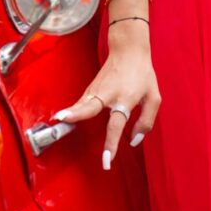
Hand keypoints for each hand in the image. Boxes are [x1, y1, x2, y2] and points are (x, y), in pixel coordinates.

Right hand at [51, 47, 160, 169]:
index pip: (117, 124)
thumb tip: (133, 141)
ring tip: (56, 123)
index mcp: (126, 99)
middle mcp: (109, 94)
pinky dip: (72, 111)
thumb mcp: (154, 98)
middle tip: (63, 123)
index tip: (107, 159)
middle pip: (90, 105)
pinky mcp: (91, 89)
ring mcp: (97, 90)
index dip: (112, 143)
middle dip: (76, 114)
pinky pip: (81, 103)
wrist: (128, 51)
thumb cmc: (143, 75)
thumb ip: (146, 122)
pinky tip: (63, 118)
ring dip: (70, 114)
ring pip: (81, 104)